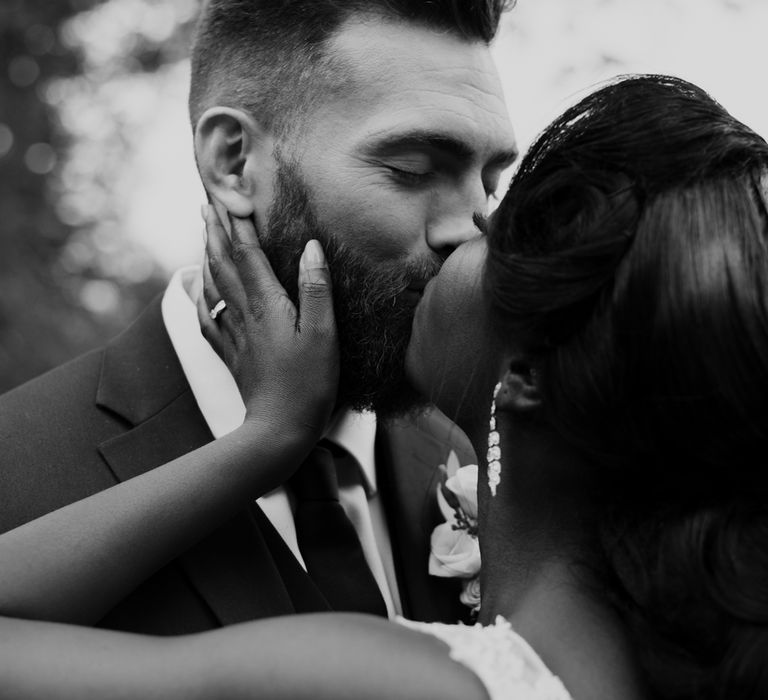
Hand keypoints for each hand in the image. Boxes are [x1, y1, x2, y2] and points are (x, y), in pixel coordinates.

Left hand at [197, 205, 338, 442]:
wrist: (279, 429)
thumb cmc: (309, 384)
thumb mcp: (324, 335)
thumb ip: (317, 289)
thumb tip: (310, 247)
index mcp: (268, 307)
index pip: (250, 256)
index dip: (241, 226)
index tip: (232, 199)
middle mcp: (246, 316)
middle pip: (225, 266)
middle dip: (215, 233)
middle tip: (206, 206)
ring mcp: (235, 336)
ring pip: (214, 288)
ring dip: (207, 258)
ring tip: (203, 237)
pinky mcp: (232, 355)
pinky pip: (208, 318)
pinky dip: (200, 298)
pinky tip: (197, 291)